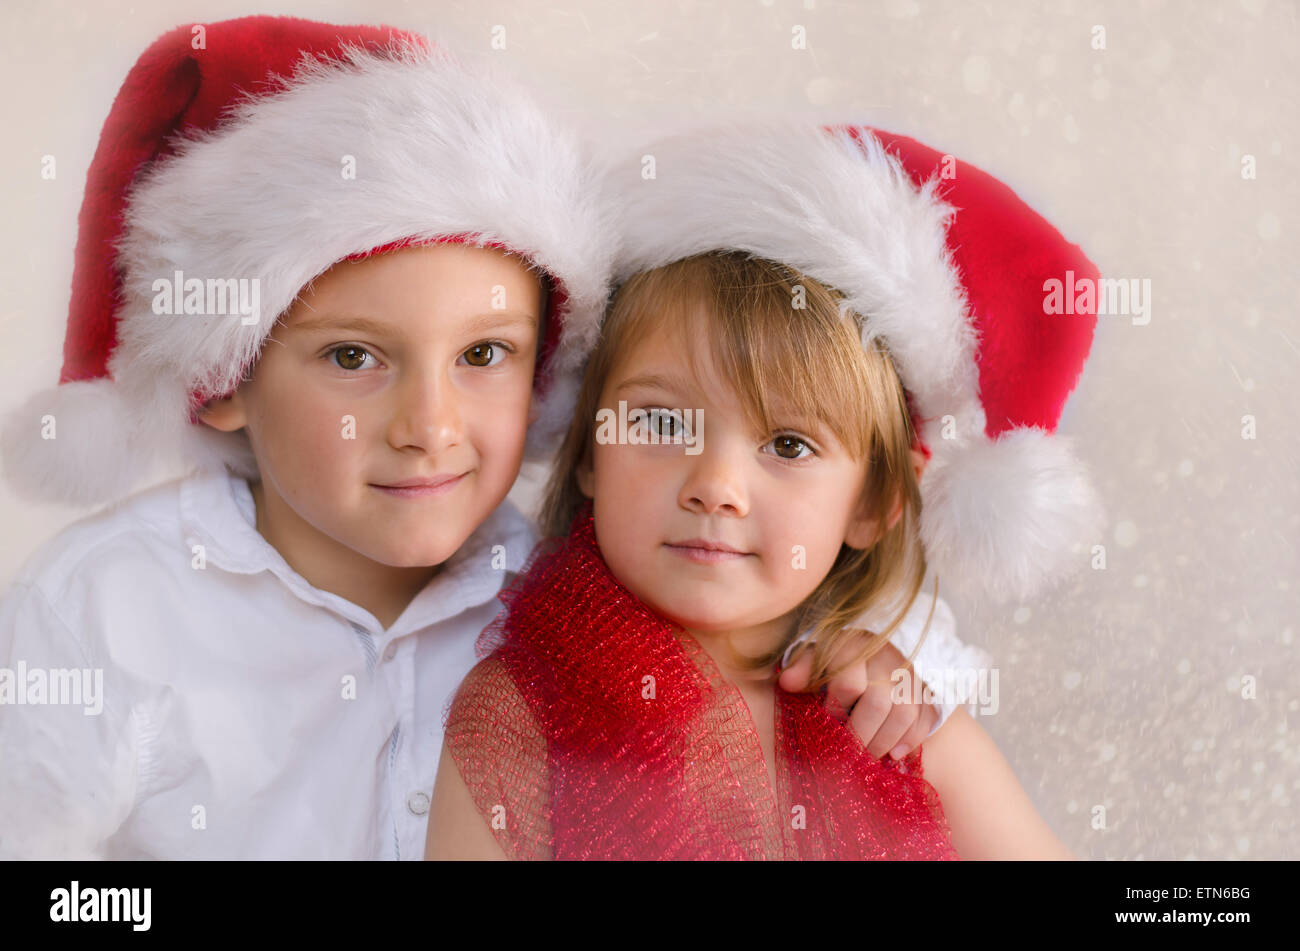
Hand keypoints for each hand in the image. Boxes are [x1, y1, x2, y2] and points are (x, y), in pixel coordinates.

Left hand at [778, 637, 937, 759]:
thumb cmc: (843, 655)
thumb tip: (787, 682)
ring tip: (869, 757)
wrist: (886, 642)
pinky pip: (926, 718)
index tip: (826, 724)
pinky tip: (895, 755)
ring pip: (904, 714)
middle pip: (878, 704)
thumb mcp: (821, 654)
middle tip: (848, 754)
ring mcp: (912, 673)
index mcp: (856, 646)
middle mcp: (887, 658)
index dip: (835, 711)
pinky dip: (912, 740)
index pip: (848, 684)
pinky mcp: (930, 688)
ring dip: (885, 742)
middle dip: (860, 736)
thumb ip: (804, 668)